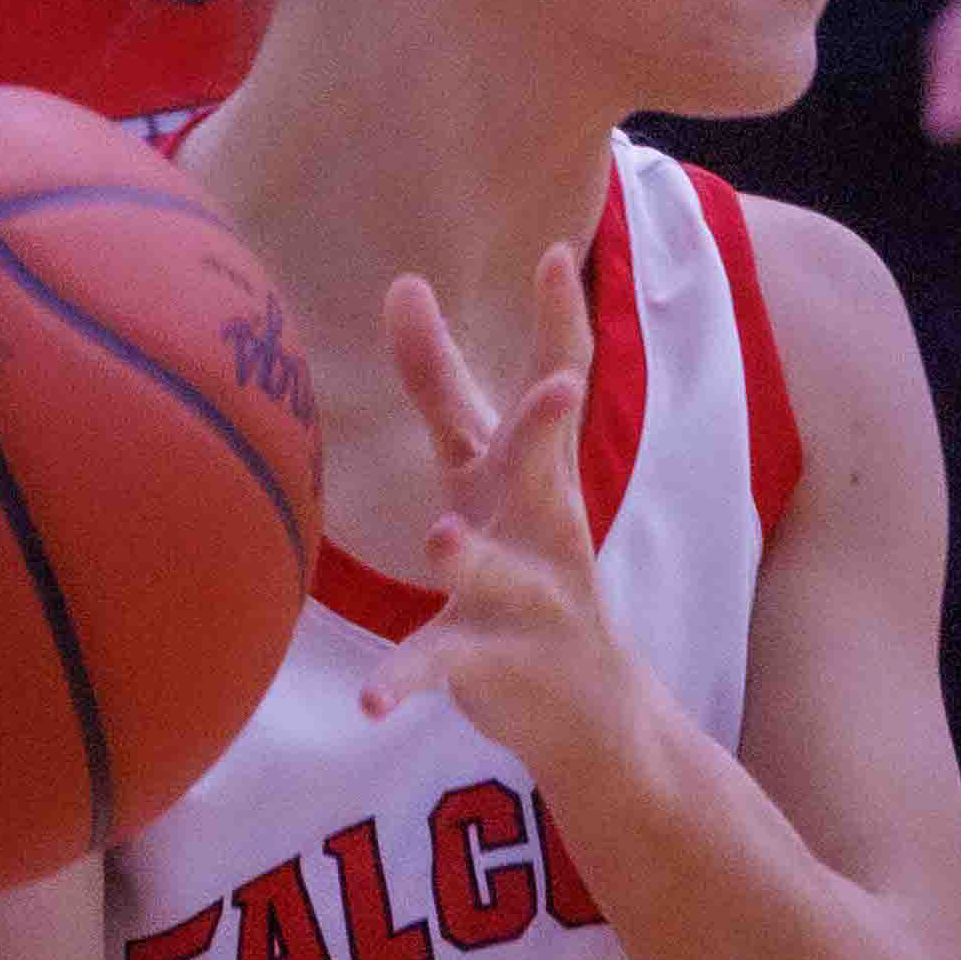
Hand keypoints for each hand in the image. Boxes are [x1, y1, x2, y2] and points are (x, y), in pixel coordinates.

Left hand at [357, 248, 646, 784]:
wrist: (588, 705)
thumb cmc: (525, 562)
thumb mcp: (483, 470)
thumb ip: (443, 382)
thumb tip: (404, 282)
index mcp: (533, 474)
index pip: (555, 388)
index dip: (557, 325)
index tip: (553, 255)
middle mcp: (539, 529)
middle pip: (544, 470)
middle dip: (549, 430)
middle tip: (559, 389)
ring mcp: (522, 599)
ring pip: (496, 573)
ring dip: (471, 556)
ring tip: (443, 538)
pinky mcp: (490, 663)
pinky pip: (443, 668)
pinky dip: (406, 681)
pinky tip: (372, 702)